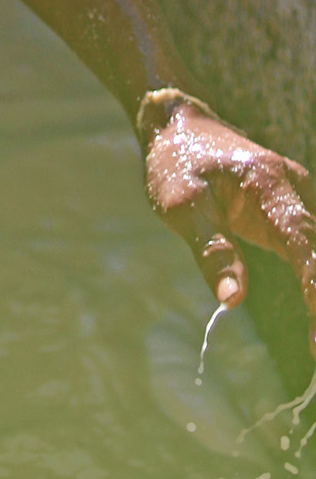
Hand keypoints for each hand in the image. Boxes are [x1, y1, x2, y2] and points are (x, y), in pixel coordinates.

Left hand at [142, 96, 315, 349]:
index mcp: (270, 185)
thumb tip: (233, 300)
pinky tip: (312, 310)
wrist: (179, 126)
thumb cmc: (176, 165)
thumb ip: (211, 251)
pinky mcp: (293, 210)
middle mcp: (296, 188)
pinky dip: (315, 277)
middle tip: (315, 352)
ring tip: (313, 343)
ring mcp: (299, 197)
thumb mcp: (181, 207)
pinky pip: (313, 247)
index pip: (306, 242)